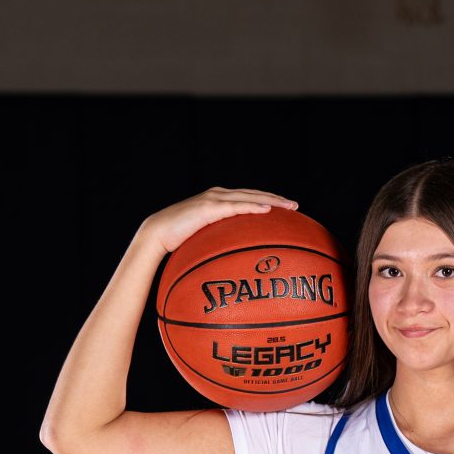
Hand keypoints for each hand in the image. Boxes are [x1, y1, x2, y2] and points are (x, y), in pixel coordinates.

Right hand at [137, 186, 299, 254]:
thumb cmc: (178, 240)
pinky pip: (236, 206)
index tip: (286, 208)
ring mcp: (214, 199)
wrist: (157, 234)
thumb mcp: (204, 239)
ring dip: (271, 200)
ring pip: (249, 197)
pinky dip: (252, 207)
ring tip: (289, 206)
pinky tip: (267, 210)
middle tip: (296, 206)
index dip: (268, 201)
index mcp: (219, 200)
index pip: (248, 198)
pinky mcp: (209, 207)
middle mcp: (218, 195)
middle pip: (254, 194)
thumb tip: (232, 259)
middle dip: (276, 199)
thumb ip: (219, 241)